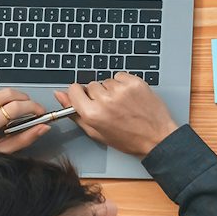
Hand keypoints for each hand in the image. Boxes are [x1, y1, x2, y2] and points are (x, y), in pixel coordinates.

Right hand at [54, 73, 177, 158]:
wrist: (156, 137)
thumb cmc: (127, 139)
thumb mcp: (96, 132)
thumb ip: (75, 113)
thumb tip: (60, 95)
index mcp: (93, 114)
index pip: (74, 90)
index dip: (79, 94)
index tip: (86, 98)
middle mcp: (105, 100)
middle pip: (91, 85)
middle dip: (98, 94)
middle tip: (110, 108)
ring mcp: (121, 90)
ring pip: (106, 81)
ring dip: (112, 90)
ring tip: (122, 104)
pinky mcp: (135, 82)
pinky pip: (120, 76)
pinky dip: (123, 84)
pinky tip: (129, 97)